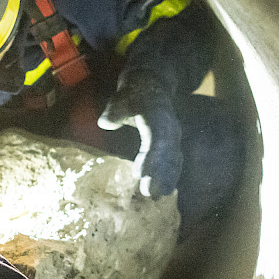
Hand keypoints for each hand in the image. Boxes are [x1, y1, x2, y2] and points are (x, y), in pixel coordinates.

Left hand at [97, 73, 181, 196]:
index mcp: (158, 116)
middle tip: (150, 193)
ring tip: (157, 195)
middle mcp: (169, 128)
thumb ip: (115, 110)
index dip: (151, 158)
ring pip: (172, 160)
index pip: (156, 140)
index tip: (141, 174)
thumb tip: (105, 123)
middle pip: (167, 154)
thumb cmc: (134, 93)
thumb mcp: (123, 96)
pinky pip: (172, 161)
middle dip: (160, 174)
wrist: (153, 83)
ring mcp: (172, 136)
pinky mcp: (170, 143)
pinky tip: (163, 189)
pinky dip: (168, 175)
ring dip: (166, 178)